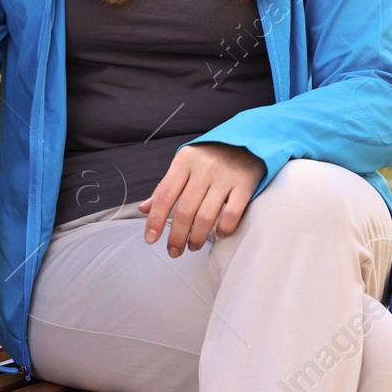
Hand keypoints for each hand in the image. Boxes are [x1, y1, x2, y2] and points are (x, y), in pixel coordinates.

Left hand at [138, 142, 265, 257]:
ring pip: (205, 216)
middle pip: (184, 210)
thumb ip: (166, 186)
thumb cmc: (212, 156)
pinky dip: (223, 228)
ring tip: (192, 246)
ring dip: (197, 238)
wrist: (247, 140)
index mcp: (185, 160)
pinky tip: (218, 234)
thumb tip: (144, 209)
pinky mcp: (245, 184)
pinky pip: (232, 213)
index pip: (164, 194)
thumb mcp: (185, 164)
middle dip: (176, 236)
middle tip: (174, 251)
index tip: (151, 239)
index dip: (155, 220)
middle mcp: (204, 167)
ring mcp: (225, 176)